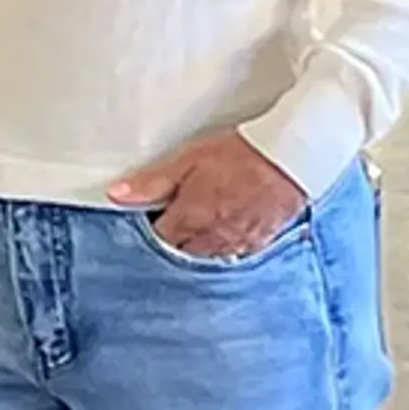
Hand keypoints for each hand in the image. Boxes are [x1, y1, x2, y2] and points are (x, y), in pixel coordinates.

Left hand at [109, 132, 309, 259]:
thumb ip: (152, 181)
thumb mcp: (189, 159)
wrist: (292, 157)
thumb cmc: (240, 153)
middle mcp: (211, 238)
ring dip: (198, 246)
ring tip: (199, 225)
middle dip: (174, 240)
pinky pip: (235, 255)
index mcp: (189, 219)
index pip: (158, 239)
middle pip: (181, 253)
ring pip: (207, 256)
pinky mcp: (260, 242)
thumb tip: (116, 195)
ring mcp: (238, 244)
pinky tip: (225, 232)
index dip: (152, 227)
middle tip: (174, 220)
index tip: (152, 215)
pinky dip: (225, 247)